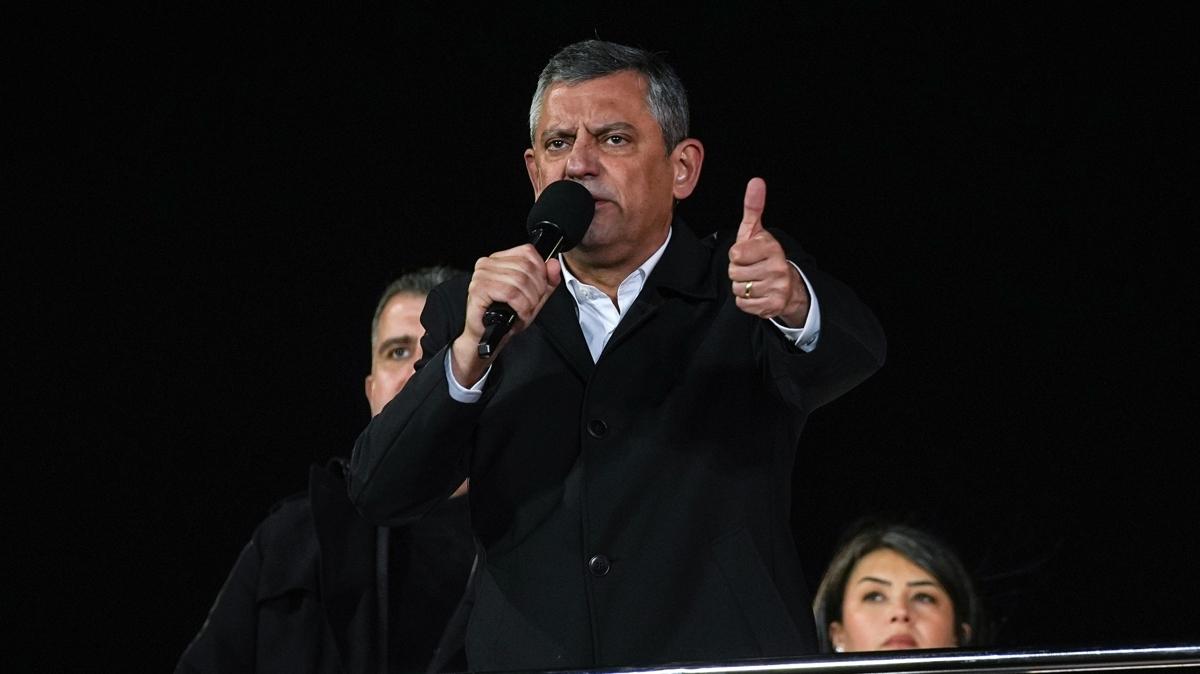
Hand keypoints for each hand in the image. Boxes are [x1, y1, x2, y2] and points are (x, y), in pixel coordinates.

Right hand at [451, 244, 561, 384]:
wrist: (488, 337)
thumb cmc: (505, 316)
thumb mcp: (533, 297)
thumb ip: (547, 281)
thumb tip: (554, 265)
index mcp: (499, 259)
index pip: (527, 252)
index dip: (541, 271)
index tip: (540, 288)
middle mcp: (487, 263)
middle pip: (526, 267)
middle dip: (536, 290)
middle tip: (532, 304)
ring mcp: (481, 275)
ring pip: (519, 280)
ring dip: (529, 301)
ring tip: (525, 311)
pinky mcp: (478, 289)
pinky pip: (510, 293)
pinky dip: (520, 306)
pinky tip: (518, 313)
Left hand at [727, 177, 809, 325]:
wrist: (787, 285)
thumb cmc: (764, 255)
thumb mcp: (756, 231)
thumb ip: (753, 207)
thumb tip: (756, 181)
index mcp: (771, 247)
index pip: (735, 253)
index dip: (737, 255)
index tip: (747, 254)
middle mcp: (777, 267)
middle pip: (734, 273)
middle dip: (738, 272)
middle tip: (751, 268)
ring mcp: (777, 287)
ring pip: (739, 289)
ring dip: (742, 287)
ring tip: (755, 281)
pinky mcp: (773, 305)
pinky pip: (743, 304)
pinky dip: (746, 301)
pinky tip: (757, 294)